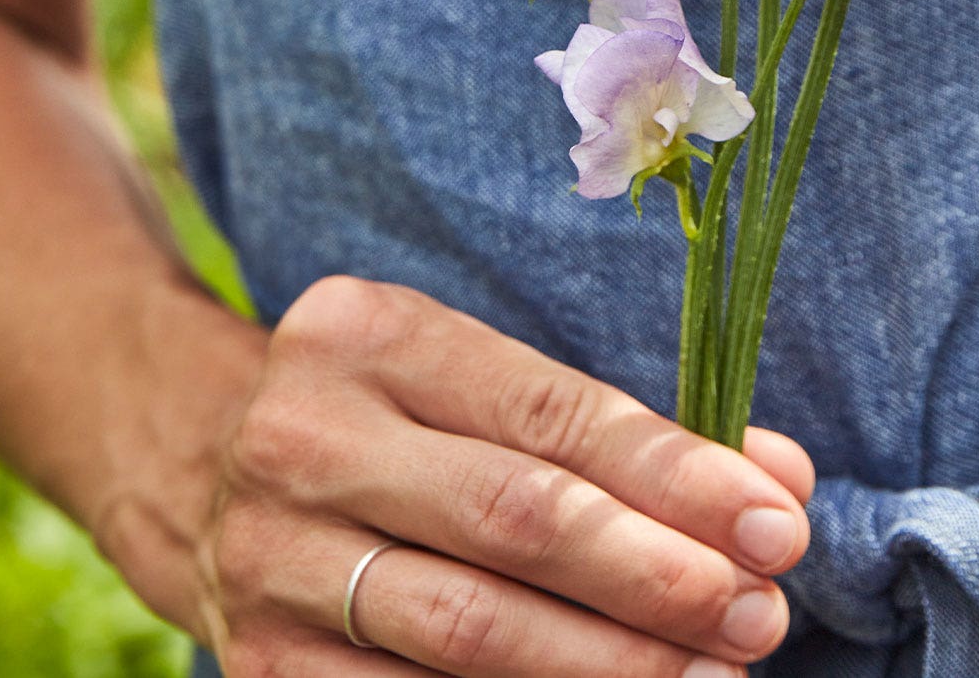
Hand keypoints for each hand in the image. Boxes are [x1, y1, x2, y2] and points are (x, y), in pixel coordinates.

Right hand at [200, 275, 813, 676]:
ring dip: (609, 664)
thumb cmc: (395, 408)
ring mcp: (269, 560)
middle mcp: (305, 439)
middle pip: (514, 521)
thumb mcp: (484, 376)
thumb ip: (625, 426)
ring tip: (711, 674)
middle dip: (656, 577)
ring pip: (467, 632)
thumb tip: (778, 483)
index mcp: (371, 335)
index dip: (673, 475)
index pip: (550, 413)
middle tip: (760, 614)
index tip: (775, 521)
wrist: (200, 460)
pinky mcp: (259, 667)